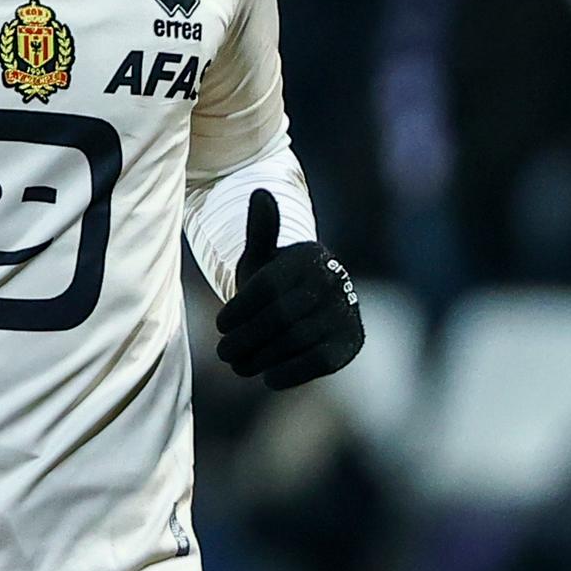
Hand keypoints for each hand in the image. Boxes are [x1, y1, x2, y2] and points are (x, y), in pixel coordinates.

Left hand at [215, 191, 363, 389]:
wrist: (311, 304)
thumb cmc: (276, 279)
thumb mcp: (262, 256)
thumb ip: (260, 230)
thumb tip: (260, 193)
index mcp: (309, 256)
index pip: (268, 286)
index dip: (240, 309)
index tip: (218, 325)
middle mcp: (333, 281)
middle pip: (281, 316)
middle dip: (247, 337)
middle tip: (222, 352)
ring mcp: (346, 312)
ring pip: (298, 339)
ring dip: (262, 357)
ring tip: (237, 365)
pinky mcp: (352, 342)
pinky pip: (320, 361)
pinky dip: (291, 371)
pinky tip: (267, 377)